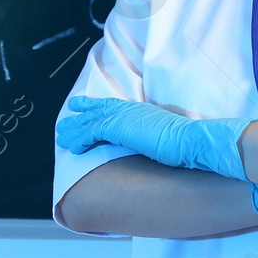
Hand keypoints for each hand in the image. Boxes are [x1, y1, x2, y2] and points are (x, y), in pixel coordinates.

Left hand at [55, 96, 256, 179]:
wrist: (194, 142)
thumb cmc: (190, 145)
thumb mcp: (170, 139)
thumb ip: (159, 140)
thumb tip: (160, 151)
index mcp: (143, 112)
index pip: (116, 106)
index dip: (99, 106)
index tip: (87, 106)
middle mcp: (131, 111)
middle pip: (100, 110)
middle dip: (82, 114)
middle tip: (69, 115)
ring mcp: (124, 118)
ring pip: (91, 121)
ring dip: (75, 128)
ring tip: (62, 135)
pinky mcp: (118, 128)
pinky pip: (92, 132)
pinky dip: (80, 139)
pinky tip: (72, 147)